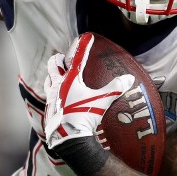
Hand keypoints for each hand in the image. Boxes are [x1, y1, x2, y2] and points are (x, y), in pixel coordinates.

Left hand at [42, 35, 134, 149]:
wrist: (68, 138)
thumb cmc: (83, 116)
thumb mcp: (102, 101)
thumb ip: (115, 88)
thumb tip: (129, 78)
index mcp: (69, 80)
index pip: (77, 58)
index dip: (82, 47)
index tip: (86, 37)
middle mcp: (57, 86)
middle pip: (53, 66)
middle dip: (57, 59)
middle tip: (60, 56)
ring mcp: (51, 98)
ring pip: (48, 81)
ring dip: (51, 75)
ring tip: (54, 74)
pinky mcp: (49, 110)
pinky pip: (48, 96)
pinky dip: (52, 92)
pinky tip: (56, 97)